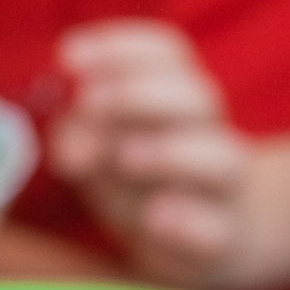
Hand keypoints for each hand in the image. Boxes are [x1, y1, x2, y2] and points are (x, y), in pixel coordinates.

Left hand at [49, 21, 260, 289]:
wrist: (210, 240)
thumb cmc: (143, 180)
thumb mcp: (101, 148)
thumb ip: (81, 134)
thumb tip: (78, 147)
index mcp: (180, 100)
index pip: (168, 53)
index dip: (121, 48)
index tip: (68, 58)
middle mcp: (210, 136)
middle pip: (199, 98)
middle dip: (140, 95)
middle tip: (90, 103)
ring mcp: (222, 191)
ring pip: (221, 160)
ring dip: (171, 152)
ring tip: (125, 158)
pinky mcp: (221, 240)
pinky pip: (217, 229)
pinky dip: (188, 221)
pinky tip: (157, 217)